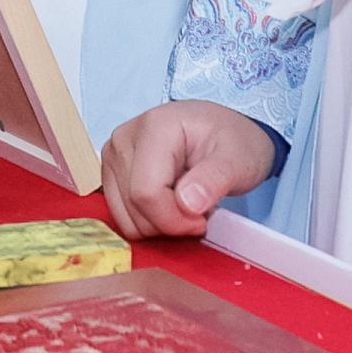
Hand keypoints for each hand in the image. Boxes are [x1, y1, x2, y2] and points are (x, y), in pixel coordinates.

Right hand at [102, 101, 276, 240]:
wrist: (224, 132)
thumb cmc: (232, 141)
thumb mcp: (239, 159)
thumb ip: (215, 179)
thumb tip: (187, 204)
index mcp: (155, 127)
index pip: (147, 192)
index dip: (174, 220)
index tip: (202, 221)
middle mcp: (125, 138)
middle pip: (134, 207)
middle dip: (169, 223)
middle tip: (199, 213)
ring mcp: (114, 155)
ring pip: (125, 218)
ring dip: (159, 225)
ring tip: (186, 205)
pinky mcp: (112, 172)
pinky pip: (122, 216)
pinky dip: (148, 222)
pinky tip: (170, 206)